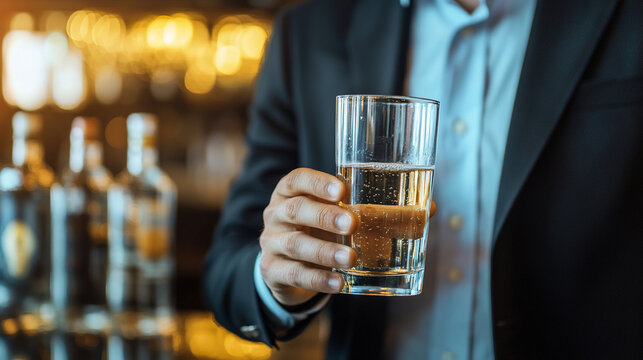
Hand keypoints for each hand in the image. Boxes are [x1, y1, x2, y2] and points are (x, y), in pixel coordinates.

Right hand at [259, 168, 358, 305]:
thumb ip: (370, 213)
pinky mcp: (272, 270)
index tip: (341, 190)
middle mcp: (276, 214)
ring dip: (325, 251)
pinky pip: (294, 274)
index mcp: (289, 193)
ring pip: (296, 244)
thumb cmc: (317, 231)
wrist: (287, 266)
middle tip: (353, 223)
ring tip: (351, 258)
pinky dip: (318, 279)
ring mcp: (271, 243)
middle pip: (296, 210)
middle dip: (325, 216)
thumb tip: (421, 213)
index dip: (318, 183)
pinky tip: (338, 282)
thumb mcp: (334, 216)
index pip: (297, 180)